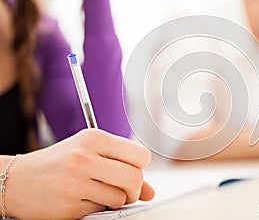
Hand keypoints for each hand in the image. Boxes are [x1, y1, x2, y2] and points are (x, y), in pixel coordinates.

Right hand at [6, 129, 154, 219]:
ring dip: (115, 200)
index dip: (140, 167)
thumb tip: (151, 192)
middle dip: (134, 188)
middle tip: (122, 188)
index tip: (131, 171)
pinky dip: (96, 208)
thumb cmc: (59, 163)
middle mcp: (85, 157)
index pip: (140, 155)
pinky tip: (81, 199)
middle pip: (135, 177)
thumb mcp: (90, 153)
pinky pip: (100, 211)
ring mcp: (76, 183)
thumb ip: (122, 167)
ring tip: (98, 192)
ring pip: (121, 198)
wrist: (17, 180)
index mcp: (93, 138)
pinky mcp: (68, 207)